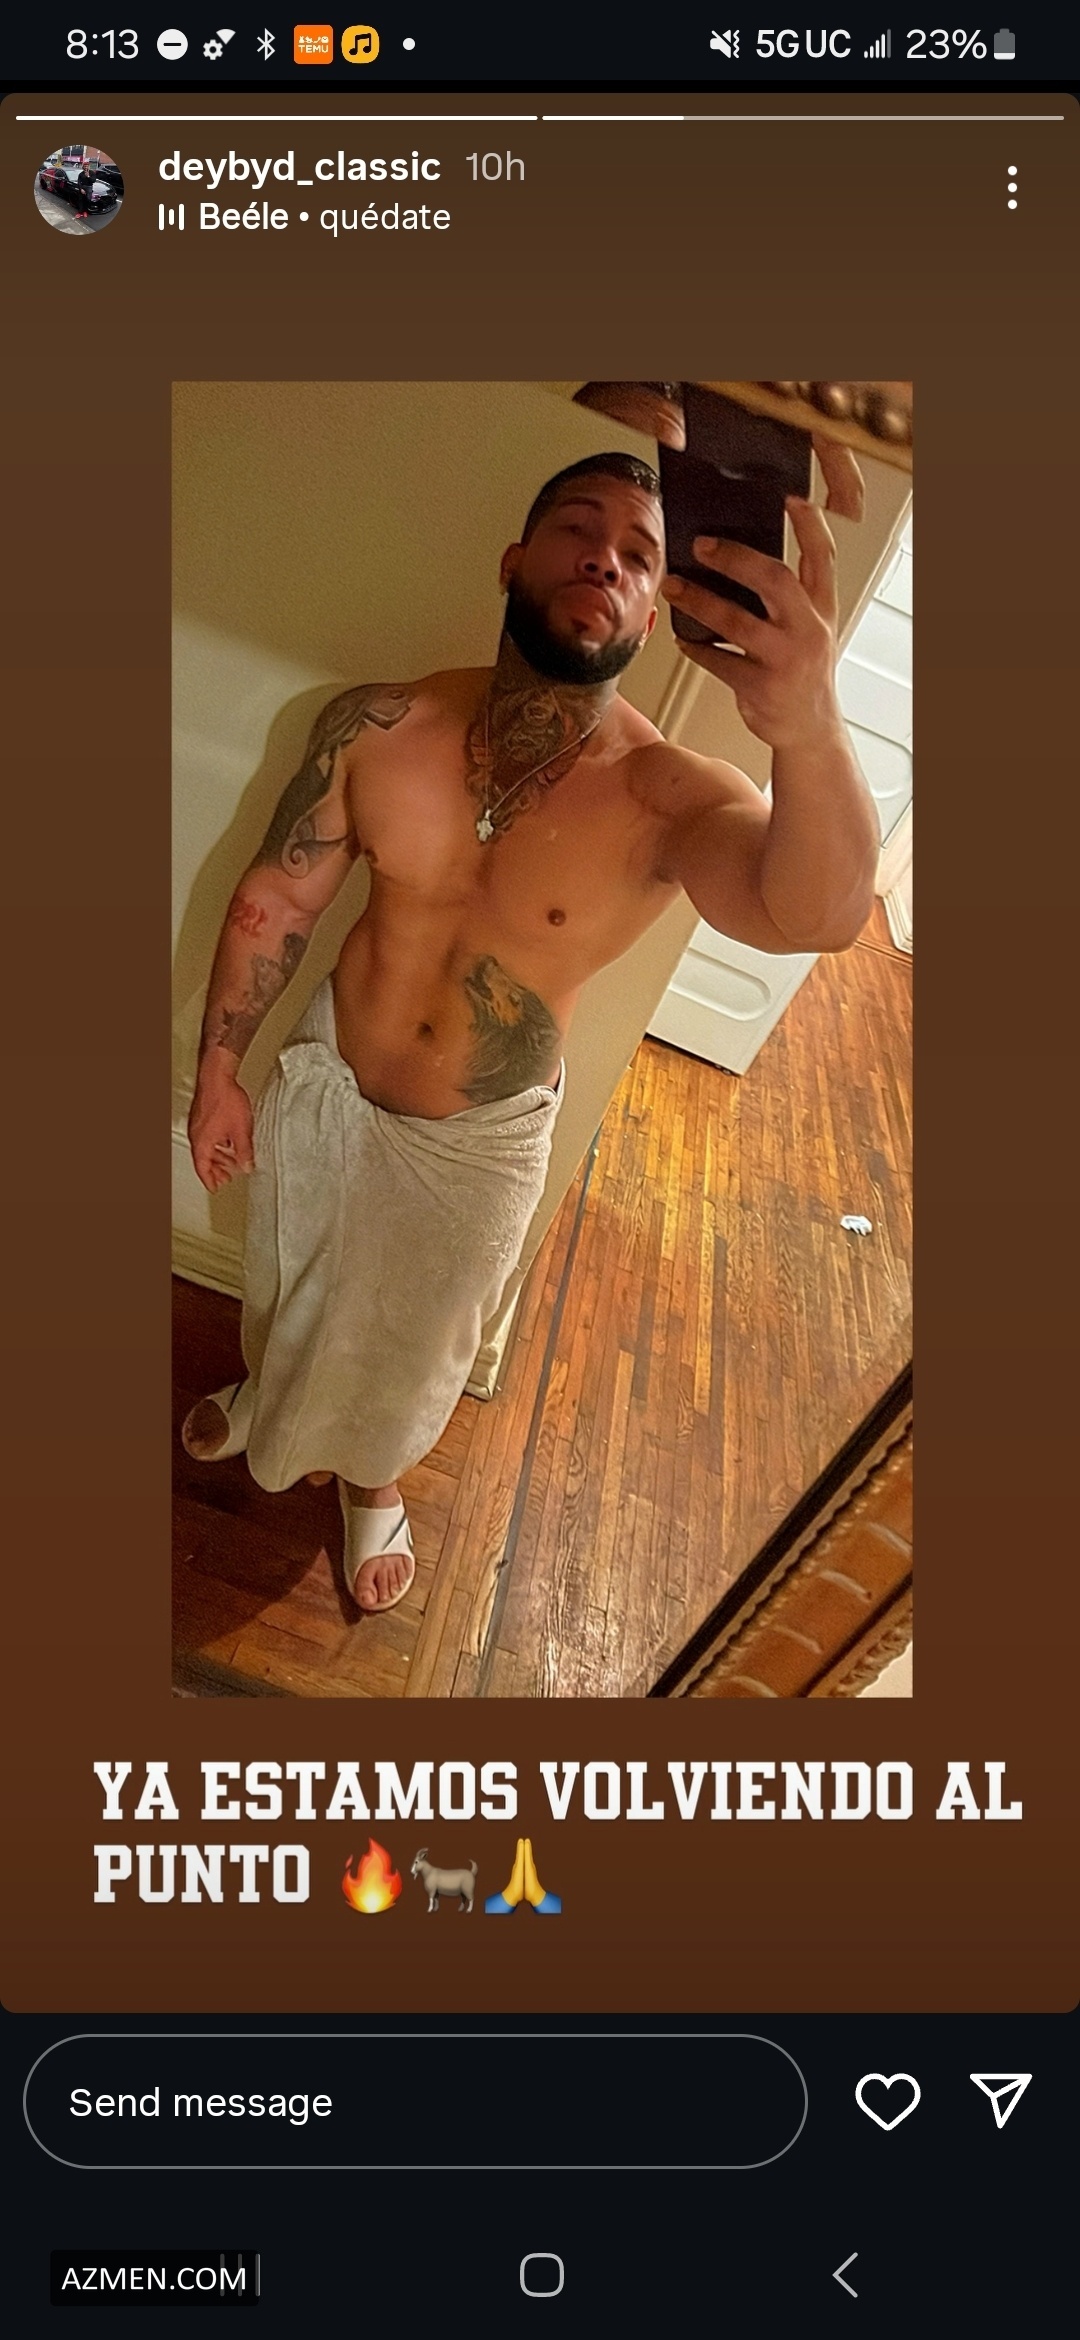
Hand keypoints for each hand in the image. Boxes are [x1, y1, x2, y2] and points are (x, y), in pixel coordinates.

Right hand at [188, 1065, 254, 1192]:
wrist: (217, 1076)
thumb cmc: (225, 1099)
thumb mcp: (241, 1131)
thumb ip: (245, 1151)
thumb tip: (247, 1166)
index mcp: (202, 1143)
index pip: (203, 1169)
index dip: (210, 1181)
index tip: (215, 1188)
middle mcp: (196, 1135)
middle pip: (204, 1160)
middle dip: (216, 1170)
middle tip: (225, 1178)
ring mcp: (198, 1125)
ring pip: (206, 1147)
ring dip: (218, 1157)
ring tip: (231, 1161)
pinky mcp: (203, 1116)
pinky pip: (208, 1136)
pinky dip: (218, 1144)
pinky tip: (228, 1142)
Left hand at [660, 437, 864, 750]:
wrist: (810, 728)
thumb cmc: (804, 670)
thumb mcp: (810, 627)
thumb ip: (789, 596)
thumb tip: (736, 557)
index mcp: (822, 608)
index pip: (822, 557)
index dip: (809, 525)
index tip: (790, 499)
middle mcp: (808, 629)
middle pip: (775, 580)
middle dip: (736, 557)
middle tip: (702, 544)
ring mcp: (785, 658)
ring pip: (736, 621)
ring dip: (699, 601)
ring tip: (674, 587)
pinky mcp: (760, 686)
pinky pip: (718, 661)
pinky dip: (696, 648)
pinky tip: (682, 638)